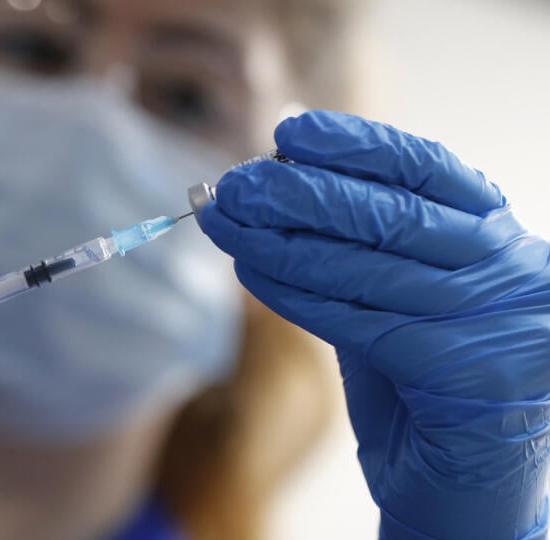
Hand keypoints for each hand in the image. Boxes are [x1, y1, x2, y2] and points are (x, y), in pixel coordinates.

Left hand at [200, 111, 549, 539]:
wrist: (462, 486)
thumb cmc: (424, 387)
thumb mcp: (401, 300)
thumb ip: (358, 250)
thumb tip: (277, 191)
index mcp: (501, 240)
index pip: (428, 169)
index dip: (356, 145)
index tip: (290, 132)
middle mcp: (512, 271)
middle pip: (391, 213)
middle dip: (301, 193)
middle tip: (235, 183)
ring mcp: (496, 320)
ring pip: (367, 264)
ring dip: (281, 240)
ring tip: (225, 222)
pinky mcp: (464, 371)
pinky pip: (356, 319)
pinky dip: (294, 292)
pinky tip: (249, 271)